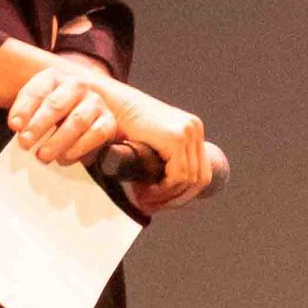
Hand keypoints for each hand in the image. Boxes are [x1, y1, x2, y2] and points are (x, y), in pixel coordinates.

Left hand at [7, 65, 117, 167]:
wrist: (82, 119)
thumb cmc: (52, 115)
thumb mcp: (35, 108)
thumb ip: (25, 115)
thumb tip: (17, 126)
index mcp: (53, 78)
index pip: (37, 90)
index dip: (24, 109)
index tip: (14, 126)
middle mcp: (77, 86)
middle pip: (56, 104)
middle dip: (39, 125)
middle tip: (25, 143)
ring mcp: (95, 103)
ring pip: (77, 120)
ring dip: (58, 140)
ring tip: (43, 156)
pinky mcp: (108, 121)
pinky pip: (96, 133)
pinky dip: (79, 147)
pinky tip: (65, 157)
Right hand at [110, 86, 210, 208]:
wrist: (106, 101)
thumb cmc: (120, 121)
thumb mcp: (149, 142)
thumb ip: (162, 160)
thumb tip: (170, 194)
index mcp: (192, 129)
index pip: (200, 172)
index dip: (183, 194)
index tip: (161, 203)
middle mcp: (194, 128)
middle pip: (199, 179)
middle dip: (176, 199)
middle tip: (152, 206)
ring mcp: (188, 131)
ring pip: (188, 180)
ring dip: (166, 196)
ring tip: (143, 198)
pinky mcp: (176, 137)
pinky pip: (178, 175)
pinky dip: (163, 189)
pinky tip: (144, 190)